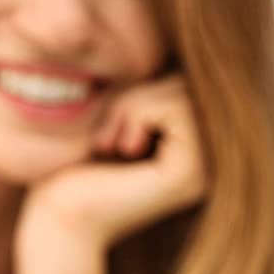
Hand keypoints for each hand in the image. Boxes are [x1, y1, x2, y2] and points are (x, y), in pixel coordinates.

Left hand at [18, 74, 206, 257]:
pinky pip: (176, 108)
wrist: (61, 218)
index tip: (112, 125)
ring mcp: (206, 171)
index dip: (149, 92)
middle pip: (192, 86)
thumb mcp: (125, 120)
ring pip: (183, 94)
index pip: (192, 87)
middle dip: (141, 97)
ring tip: (108, 143)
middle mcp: (211, 165)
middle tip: (106, 135)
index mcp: (198, 154)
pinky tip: (119, 149)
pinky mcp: (190, 174)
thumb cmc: (82, 170)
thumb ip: (157, 96)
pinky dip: (138, 115)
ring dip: (134, 107)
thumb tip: (193, 55)